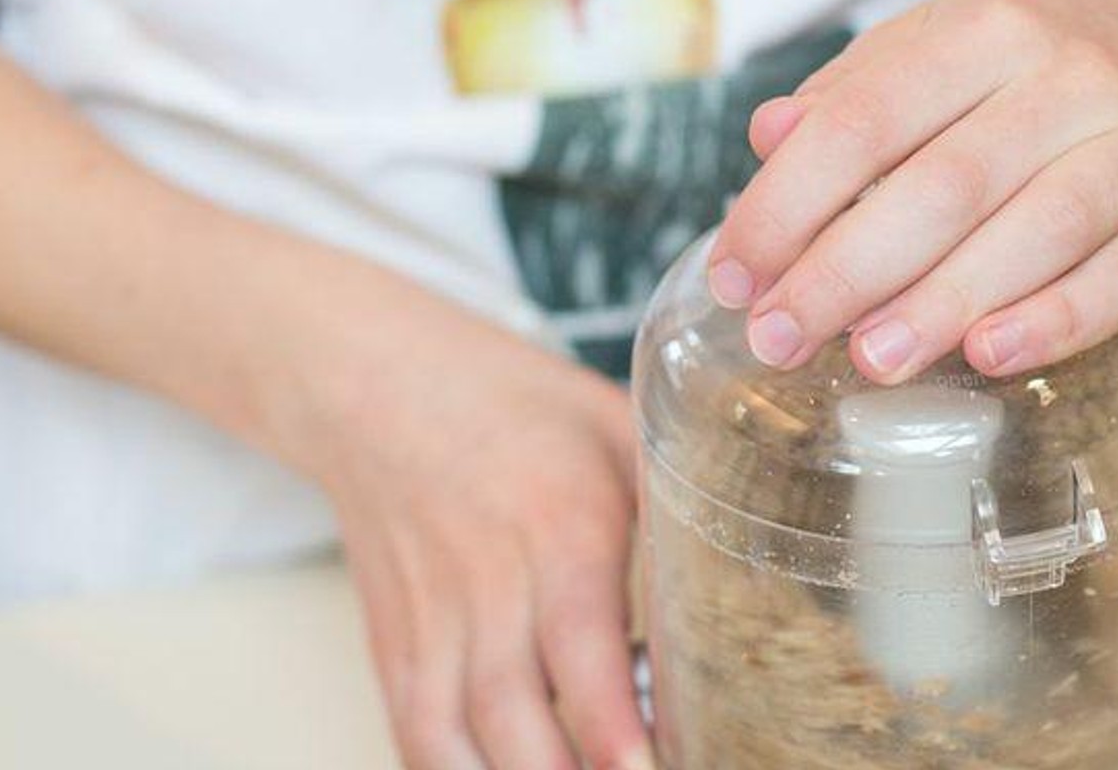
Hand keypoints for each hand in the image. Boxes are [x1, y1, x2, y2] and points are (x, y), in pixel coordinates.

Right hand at [285, 293, 650, 769]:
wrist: (379, 385)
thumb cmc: (512, 402)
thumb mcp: (615, 426)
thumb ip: (668, 503)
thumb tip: (738, 576)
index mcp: (557, 520)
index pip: (580, 642)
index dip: (611, 722)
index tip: (645, 766)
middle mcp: (489, 578)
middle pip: (515, 712)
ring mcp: (431, 615)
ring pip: (456, 735)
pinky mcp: (393, 640)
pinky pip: (413, 730)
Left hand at [708, 0, 1117, 382]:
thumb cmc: (1016, 53)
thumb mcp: (922, 43)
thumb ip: (844, 94)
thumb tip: (765, 137)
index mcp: (985, 27)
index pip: (863, 122)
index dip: (787, 205)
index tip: (735, 276)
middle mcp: (1072, 74)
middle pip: (945, 185)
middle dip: (848, 272)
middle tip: (781, 337)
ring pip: (1040, 232)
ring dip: (943, 304)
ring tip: (870, 360)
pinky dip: (1056, 322)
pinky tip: (986, 356)